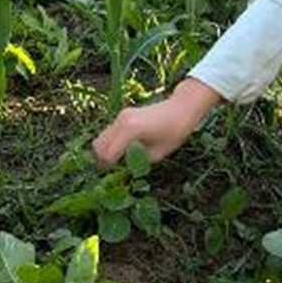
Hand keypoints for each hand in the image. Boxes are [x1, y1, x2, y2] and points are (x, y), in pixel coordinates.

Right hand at [92, 77, 221, 166]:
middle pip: (98, 145)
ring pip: (101, 138)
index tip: (118, 174)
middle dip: (103, 159)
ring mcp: (121, 116)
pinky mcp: (123, 115)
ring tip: (121, 159)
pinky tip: (126, 149)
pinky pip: (109, 132)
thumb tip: (123, 169)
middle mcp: (121, 120)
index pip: (108, 154)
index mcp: (129, 129)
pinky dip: (112, 142)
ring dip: (107, 150)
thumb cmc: (175, 131)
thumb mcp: (157, 154)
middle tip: (116, 168)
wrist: (182, 108)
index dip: (110, 168)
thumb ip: (137, 162)